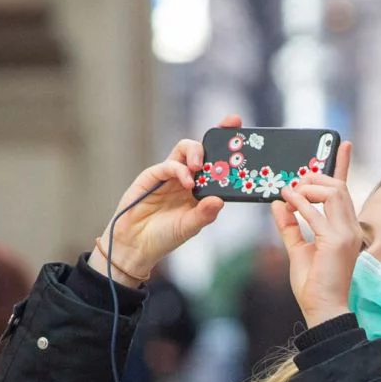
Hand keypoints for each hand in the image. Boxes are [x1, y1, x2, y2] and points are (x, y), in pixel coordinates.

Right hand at [92, 118, 240, 283]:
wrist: (136, 244)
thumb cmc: (165, 236)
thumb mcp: (189, 227)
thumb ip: (204, 214)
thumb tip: (220, 200)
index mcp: (201, 188)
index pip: (218, 164)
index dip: (229, 149)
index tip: (244, 138)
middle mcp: (187, 177)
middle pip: (203, 149)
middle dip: (217, 137)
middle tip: (230, 139)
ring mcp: (171, 174)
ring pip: (185, 149)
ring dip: (196, 152)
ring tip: (200, 167)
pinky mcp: (153, 175)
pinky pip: (169, 165)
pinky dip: (180, 171)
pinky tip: (188, 182)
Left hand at [274, 141, 359, 326]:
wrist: (322, 310)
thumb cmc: (314, 284)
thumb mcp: (298, 250)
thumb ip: (290, 227)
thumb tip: (279, 205)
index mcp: (345, 228)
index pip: (345, 190)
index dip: (343, 165)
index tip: (342, 144)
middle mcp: (351, 228)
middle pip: (339, 186)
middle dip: (315, 177)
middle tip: (293, 181)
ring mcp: (347, 234)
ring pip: (333, 192)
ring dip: (308, 188)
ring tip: (290, 192)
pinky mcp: (336, 242)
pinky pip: (317, 213)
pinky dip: (300, 204)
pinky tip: (287, 201)